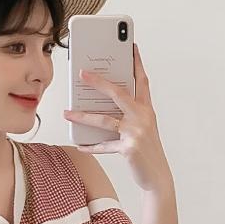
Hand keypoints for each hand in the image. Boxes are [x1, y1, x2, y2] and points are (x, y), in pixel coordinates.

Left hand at [63, 42, 171, 192]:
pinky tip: (79, 143)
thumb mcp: (142, 128)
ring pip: (105, 120)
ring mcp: (136, 132)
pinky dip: (90, 145)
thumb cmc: (147, 151)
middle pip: (119, 94)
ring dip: (83, 116)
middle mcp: (143, 117)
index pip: (141, 81)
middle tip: (82, 73)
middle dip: (99, 82)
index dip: (137, 63)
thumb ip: (127, 115)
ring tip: (67, 113)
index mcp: (146, 109)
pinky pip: (104, 145)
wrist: (157, 176)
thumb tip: (100, 105)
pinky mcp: (129, 148)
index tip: (131, 47)